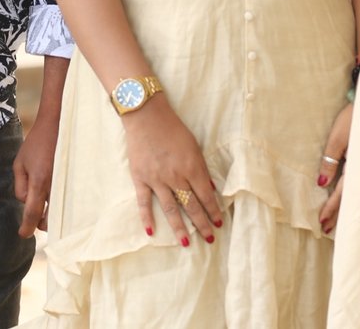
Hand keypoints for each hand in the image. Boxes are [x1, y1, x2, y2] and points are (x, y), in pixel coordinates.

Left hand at [13, 115, 57, 236]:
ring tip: (45, 209)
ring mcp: (67, 185)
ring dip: (52, 215)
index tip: (23, 234)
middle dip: (40, 223)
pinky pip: (69, 201)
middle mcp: (55, 186)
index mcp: (39, 182)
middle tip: (34, 219)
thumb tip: (26, 202)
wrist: (59, 125)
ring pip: (61, 212)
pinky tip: (57, 200)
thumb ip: (20, 186)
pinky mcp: (76, 181)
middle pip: (49, 219)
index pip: (32, 213)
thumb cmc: (36, 143)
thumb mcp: (20, 162)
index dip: (27, 227)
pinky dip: (63, 205)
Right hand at [121, 97, 223, 245]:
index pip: (205, 196)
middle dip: (202, 223)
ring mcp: (156, 179)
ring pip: (170, 208)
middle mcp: (175, 177)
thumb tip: (209, 188)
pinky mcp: (140, 178)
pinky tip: (151, 232)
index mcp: (191, 167)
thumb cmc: (173, 129)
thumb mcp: (194, 146)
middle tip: (210, 238)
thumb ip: (201, 169)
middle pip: (191, 205)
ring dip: (179, 227)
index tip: (219, 222)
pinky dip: (147, 217)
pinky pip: (143, 202)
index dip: (213, 210)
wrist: (146, 116)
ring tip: (186, 243)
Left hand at [316, 101, 351, 233]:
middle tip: (327, 231)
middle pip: (352, 198)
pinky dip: (356, 196)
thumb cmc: (356, 117)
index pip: (343, 193)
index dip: (332, 208)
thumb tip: (321, 184)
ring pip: (359, 193)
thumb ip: (330, 159)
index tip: (322, 222)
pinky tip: (352, 203)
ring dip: (348, 208)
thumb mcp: (338, 136)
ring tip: (338, 224)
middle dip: (340, 214)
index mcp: (359, 164)